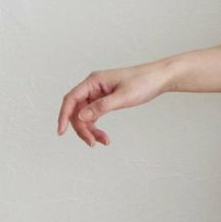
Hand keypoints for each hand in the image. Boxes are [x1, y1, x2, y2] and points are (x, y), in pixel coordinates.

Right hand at [56, 60, 172, 146]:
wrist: (159, 78)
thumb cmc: (143, 82)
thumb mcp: (123, 97)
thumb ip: (101, 107)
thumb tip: (81, 116)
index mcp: (93, 81)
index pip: (71, 99)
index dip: (64, 116)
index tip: (61, 131)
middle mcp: (93, 86)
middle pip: (77, 110)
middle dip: (82, 128)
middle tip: (92, 143)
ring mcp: (98, 94)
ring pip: (85, 115)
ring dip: (91, 130)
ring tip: (103, 141)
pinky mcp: (106, 100)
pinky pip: (94, 115)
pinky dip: (97, 127)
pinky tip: (103, 137)